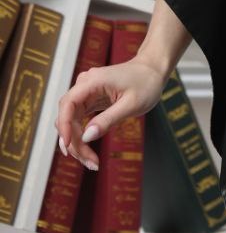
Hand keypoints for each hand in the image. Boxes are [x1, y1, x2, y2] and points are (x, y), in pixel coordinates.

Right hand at [55, 55, 167, 169]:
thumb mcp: (131, 104)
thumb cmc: (146, 83)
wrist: (153, 70)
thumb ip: (108, 120)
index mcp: (93, 81)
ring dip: (77, 142)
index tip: (68, 145)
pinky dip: (82, 136)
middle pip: (67, 116)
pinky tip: (88, 151)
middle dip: (74, 141)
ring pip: (71, 121)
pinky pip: (79, 120)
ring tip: (92, 162)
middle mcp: (85, 84)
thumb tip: (86, 137)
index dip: (64, 125)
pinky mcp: (91, 100)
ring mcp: (87, 92)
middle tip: (90, 162)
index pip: (68, 103)